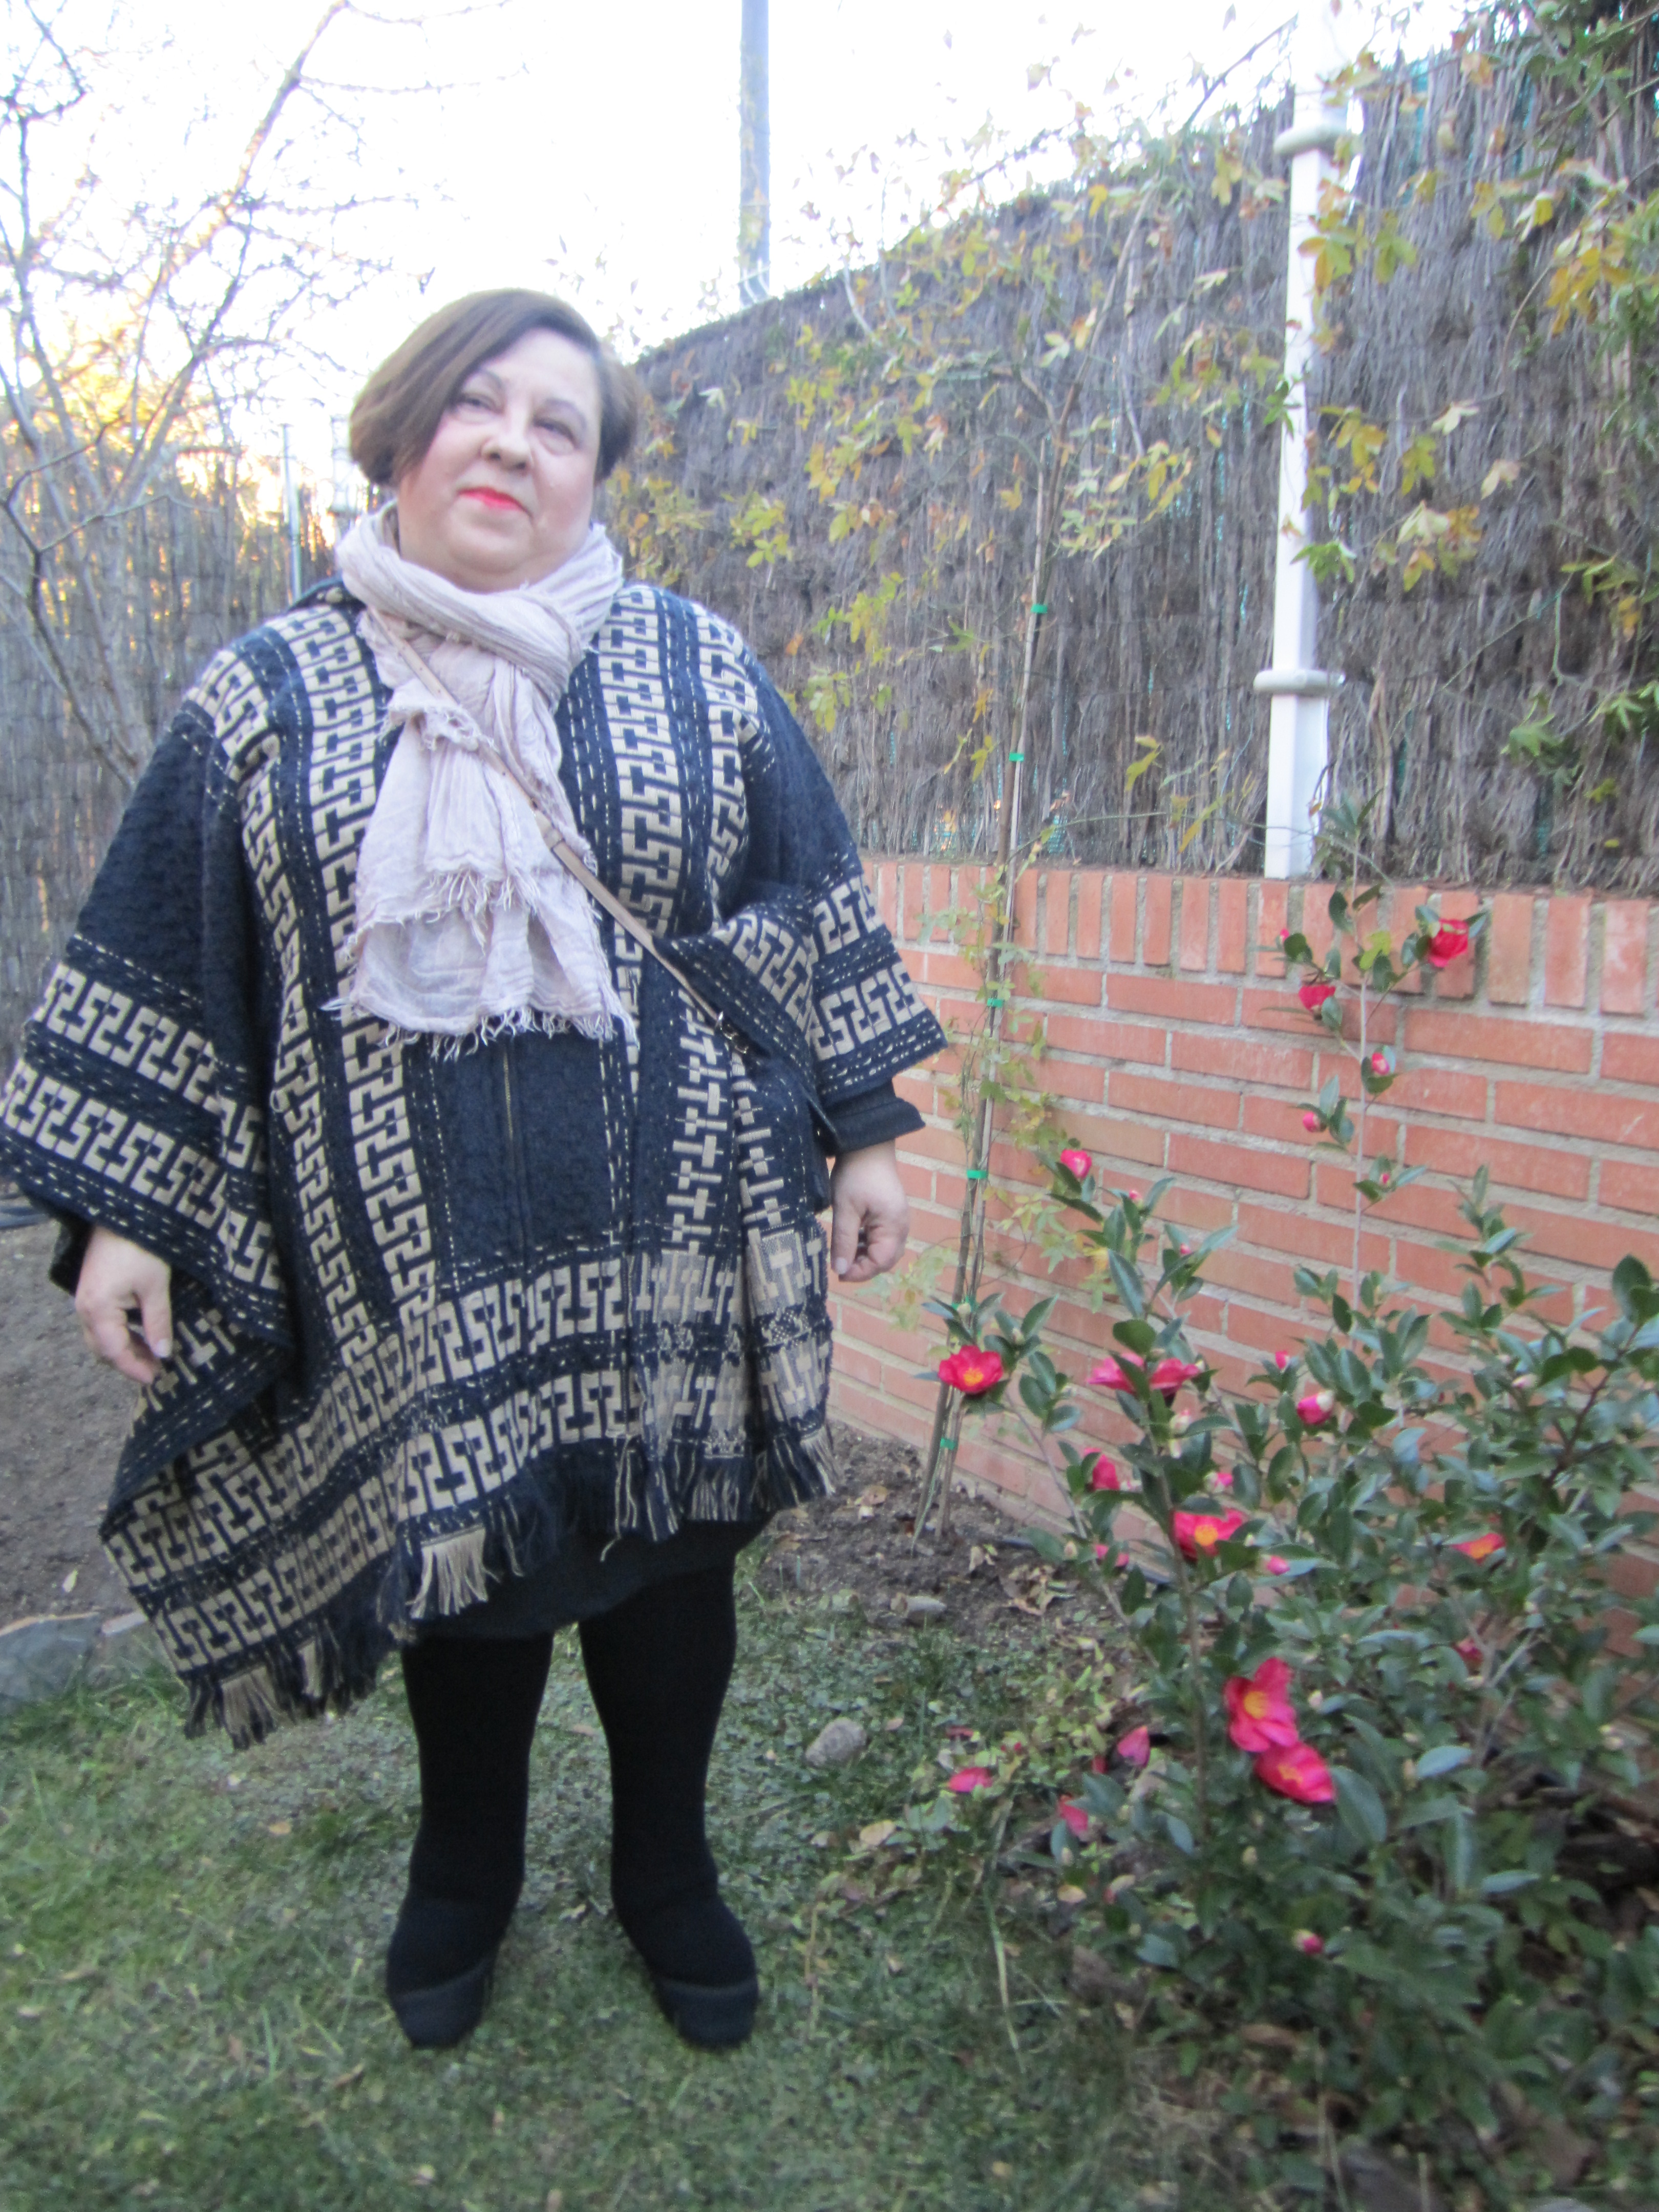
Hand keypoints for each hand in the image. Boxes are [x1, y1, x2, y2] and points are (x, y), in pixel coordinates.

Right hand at [75, 1226, 173, 1384]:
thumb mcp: (155, 1287)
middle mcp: (84, 1308)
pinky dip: (119, 1334)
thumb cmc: (141, 1247)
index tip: (156, 1379)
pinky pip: (101, 1323)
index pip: (114, 1352)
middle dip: (128, 1362)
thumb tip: (163, 1353)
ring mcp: (84, 1300)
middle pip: (103, 1349)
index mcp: (97, 1310)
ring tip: (152, 1356)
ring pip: (100, 1337)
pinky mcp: (91, 1291)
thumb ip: (158, 1323)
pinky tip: (140, 1335)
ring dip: (124, 1349)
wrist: (122, 1213)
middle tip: (157, 1370)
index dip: (134, 1368)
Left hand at [828, 1140, 909, 1283]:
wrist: (867, 1144)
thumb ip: (844, 1241)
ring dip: (864, 1255)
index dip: (860, 1272)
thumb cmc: (856, 1175)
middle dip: (863, 1266)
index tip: (838, 1273)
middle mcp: (901, 1227)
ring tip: (843, 1252)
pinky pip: (882, 1237)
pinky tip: (851, 1238)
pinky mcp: (891, 1213)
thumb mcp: (845, 1209)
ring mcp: (898, 1220)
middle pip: (885, 1259)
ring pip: (884, 1249)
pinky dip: (867, 1243)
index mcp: (893, 1228)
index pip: (880, 1263)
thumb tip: (840, 1269)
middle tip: (839, 1265)